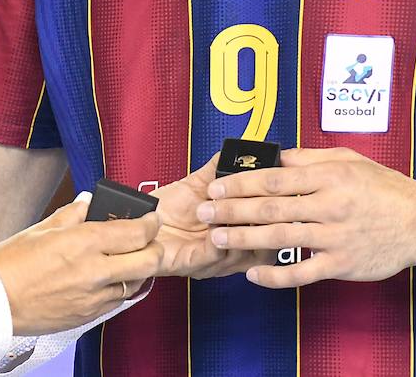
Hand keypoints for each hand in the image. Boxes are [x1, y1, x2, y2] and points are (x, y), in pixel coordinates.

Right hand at [0, 197, 162, 335]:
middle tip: (152, 241)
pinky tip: (112, 280)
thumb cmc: (11, 264)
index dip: (151, 223)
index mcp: (84, 242)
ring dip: (140, 271)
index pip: (136, 232)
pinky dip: (121, 289)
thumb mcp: (41, 228)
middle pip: (149, 261)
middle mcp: (95, 270)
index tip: (152, 219)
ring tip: (131, 260)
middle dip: (157, 248)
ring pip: (137, 284)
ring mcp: (94, 296)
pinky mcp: (89, 315)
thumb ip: (72, 214)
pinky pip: (118, 301)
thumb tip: (89, 201)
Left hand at [152, 154, 266, 278]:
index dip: (276, 212)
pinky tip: (217, 223)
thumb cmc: (167, 211)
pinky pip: (215, 255)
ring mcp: (214, 261)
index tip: (275, 191)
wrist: (138, 223)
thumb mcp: (199, 185)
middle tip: (260, 199)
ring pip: (243, 251)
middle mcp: (229, 252)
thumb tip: (238, 150)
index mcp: (236, 235)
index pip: (271, 231)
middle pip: (265, 246)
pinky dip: (220, 239)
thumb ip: (219, 169)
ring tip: (233, 207)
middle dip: (265, 221)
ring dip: (240, 227)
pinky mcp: (194, 264)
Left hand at [200, 147, 415, 288]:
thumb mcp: (348, 160)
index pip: (274, 179)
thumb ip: (309, 160)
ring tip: (217, 239)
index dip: (240, 184)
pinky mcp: (342, 265)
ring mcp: (335, 237)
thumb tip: (273, 158)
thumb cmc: (384, 187)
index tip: (215, 187)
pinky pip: (302, 273)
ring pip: (281, 238)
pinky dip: (275, 276)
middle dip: (232, 211)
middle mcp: (330, 206)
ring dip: (244, 240)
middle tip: (203, 214)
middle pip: (271, 208)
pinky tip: (252, 273)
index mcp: (329, 176)